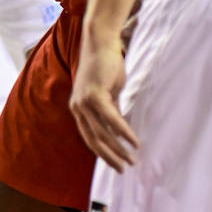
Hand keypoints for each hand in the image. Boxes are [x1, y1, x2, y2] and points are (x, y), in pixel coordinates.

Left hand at [70, 29, 138, 170]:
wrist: (101, 43)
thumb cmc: (105, 67)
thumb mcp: (107, 94)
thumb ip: (109, 112)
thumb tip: (118, 130)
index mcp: (78, 108)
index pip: (89, 138)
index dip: (103, 153)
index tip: (116, 165)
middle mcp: (77, 107)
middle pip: (93, 140)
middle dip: (110, 157)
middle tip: (124, 168)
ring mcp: (84, 101)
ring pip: (102, 133)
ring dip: (118, 149)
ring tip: (132, 158)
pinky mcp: (94, 94)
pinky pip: (111, 119)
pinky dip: (123, 132)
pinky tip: (134, 142)